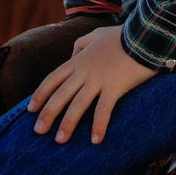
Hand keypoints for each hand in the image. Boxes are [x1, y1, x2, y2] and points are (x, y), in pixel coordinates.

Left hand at [26, 25, 156, 144]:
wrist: (145, 33)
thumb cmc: (123, 34)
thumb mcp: (98, 33)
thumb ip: (82, 43)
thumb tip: (72, 53)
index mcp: (79, 59)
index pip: (53, 78)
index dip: (40, 94)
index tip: (30, 109)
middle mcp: (84, 71)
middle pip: (61, 94)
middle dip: (47, 114)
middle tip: (37, 131)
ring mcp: (98, 79)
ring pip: (78, 105)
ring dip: (67, 124)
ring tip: (59, 140)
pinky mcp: (115, 87)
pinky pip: (103, 110)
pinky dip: (98, 125)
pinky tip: (95, 140)